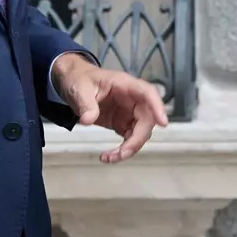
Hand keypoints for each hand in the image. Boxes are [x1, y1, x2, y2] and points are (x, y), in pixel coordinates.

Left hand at [53, 55, 168, 161]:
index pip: (148, 93)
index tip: (163, 123)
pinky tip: (109, 156)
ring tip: (109, 158)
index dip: (158, 107)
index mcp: (125, 85)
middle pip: (147, 120)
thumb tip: (88, 120)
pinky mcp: (123, 123)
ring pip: (140, 133)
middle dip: (137, 140)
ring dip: (130, 148)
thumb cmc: (81, 79)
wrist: (74, 82)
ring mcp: (129, 112)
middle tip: (121, 154)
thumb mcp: (79, 89)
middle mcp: (132, 99)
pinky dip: (122, 150)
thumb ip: (85, 104)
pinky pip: (130, 139)